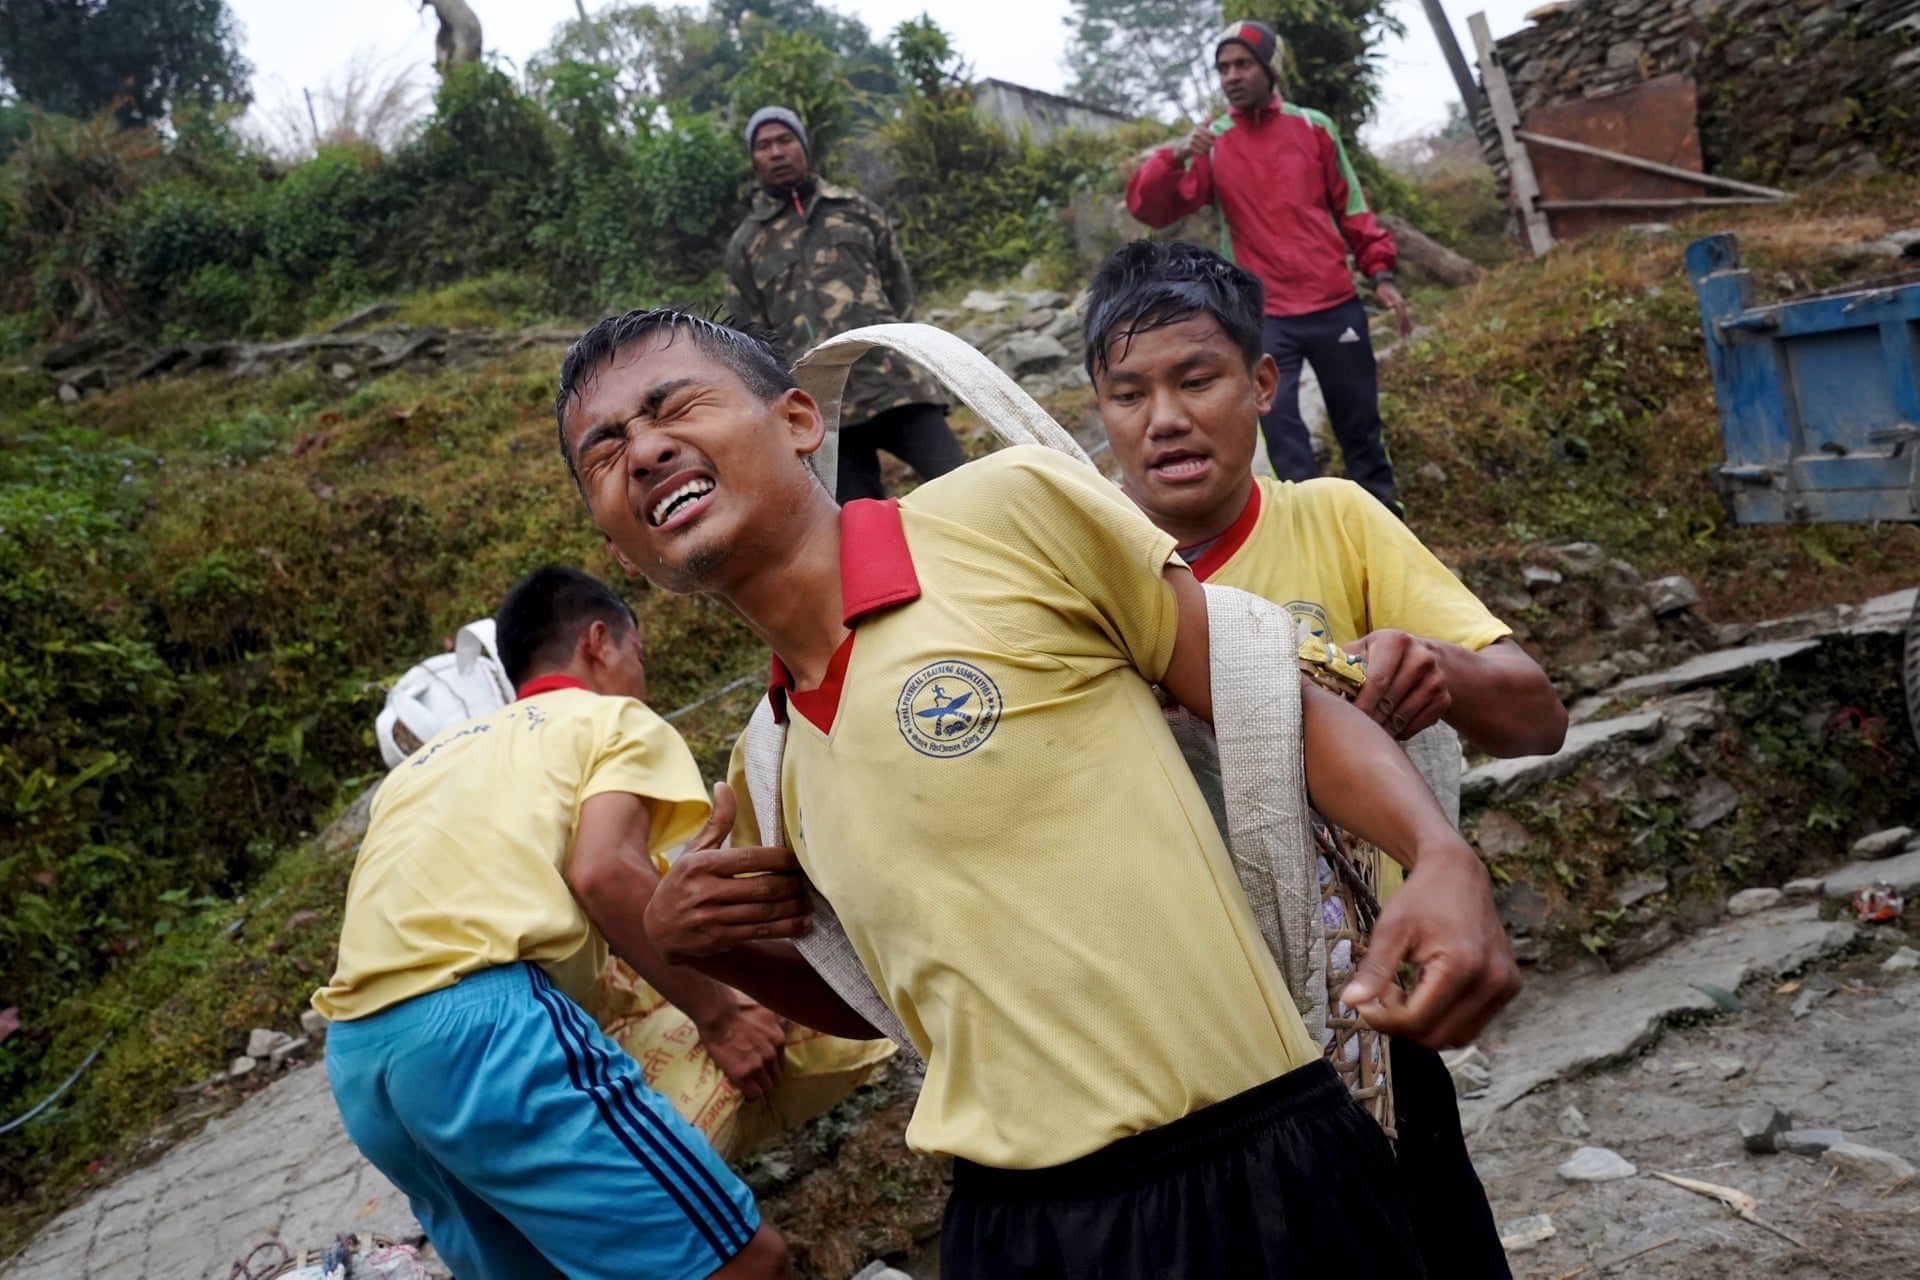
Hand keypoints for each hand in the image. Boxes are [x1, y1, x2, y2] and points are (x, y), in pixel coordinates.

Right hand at [644, 783, 811, 962]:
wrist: (657, 930)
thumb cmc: (682, 883)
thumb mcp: (694, 852)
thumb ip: (716, 822)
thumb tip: (724, 785)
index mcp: (701, 865)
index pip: (749, 859)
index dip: (780, 858)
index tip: (800, 859)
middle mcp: (705, 892)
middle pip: (761, 887)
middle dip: (792, 885)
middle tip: (810, 882)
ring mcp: (712, 919)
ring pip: (763, 912)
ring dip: (793, 908)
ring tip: (810, 902)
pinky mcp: (719, 940)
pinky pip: (759, 933)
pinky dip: (785, 929)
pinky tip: (802, 924)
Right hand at [696, 998, 785, 1100]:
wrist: (719, 1015)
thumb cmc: (739, 1009)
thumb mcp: (766, 1011)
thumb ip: (777, 1020)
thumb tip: (784, 1021)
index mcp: (778, 1040)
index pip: (780, 1063)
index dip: (771, 1067)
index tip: (764, 1069)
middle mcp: (771, 1054)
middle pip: (775, 1076)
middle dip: (767, 1078)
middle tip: (756, 1078)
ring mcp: (757, 1066)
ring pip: (766, 1087)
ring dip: (759, 1087)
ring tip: (750, 1087)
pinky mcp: (742, 1075)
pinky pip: (754, 1094)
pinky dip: (750, 1096)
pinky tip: (746, 1095)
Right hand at [1177, 122, 1214, 160]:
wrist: (1181, 145)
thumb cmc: (1193, 136)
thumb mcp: (1199, 128)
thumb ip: (1205, 122)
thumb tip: (1209, 114)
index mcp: (1199, 127)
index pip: (1213, 135)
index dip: (1213, 139)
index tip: (1211, 140)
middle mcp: (1196, 133)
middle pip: (1210, 142)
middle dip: (1210, 145)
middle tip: (1208, 146)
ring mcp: (1192, 140)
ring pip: (1206, 148)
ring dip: (1206, 150)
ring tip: (1204, 149)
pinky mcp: (1188, 147)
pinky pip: (1200, 152)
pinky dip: (1201, 153)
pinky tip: (1199, 152)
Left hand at [1339, 842, 1519, 1048]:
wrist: (1459, 874)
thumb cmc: (1422, 897)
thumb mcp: (1390, 930)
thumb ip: (1374, 970)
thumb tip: (1349, 1003)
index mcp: (1463, 966)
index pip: (1417, 1021)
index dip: (1383, 1020)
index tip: (1362, 1003)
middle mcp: (1493, 981)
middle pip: (1438, 1037)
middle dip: (1402, 1026)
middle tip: (1382, 997)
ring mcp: (1506, 986)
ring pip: (1457, 1037)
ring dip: (1424, 1026)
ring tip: (1404, 992)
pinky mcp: (1510, 987)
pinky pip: (1472, 1023)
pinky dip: (1444, 1018)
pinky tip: (1425, 989)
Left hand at [1344, 630, 1450, 740]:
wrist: (1423, 658)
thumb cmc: (1379, 657)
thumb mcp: (1362, 650)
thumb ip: (1341, 662)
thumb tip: (1313, 678)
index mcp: (1395, 640)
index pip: (1377, 679)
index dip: (1360, 703)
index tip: (1346, 721)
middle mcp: (1421, 657)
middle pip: (1389, 700)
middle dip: (1369, 719)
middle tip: (1352, 733)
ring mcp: (1436, 679)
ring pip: (1402, 715)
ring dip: (1382, 729)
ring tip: (1366, 734)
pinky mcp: (1444, 699)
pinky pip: (1417, 725)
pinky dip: (1399, 733)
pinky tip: (1386, 732)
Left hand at [1375, 279, 1411, 336]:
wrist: (1384, 283)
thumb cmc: (1382, 289)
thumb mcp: (1382, 294)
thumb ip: (1386, 300)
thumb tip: (1390, 306)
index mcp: (1399, 303)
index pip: (1401, 316)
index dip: (1401, 324)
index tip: (1401, 332)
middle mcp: (1402, 304)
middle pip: (1405, 318)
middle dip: (1405, 328)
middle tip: (1405, 338)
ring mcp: (1402, 305)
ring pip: (1406, 317)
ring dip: (1407, 326)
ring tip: (1409, 335)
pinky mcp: (1400, 305)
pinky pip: (1404, 315)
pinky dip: (1407, 322)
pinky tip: (1408, 327)